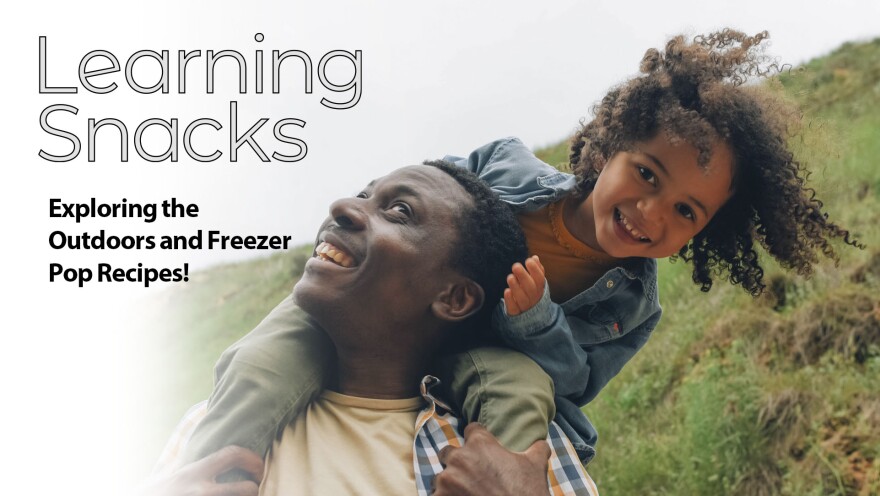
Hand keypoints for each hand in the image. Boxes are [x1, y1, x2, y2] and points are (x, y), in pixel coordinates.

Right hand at [137, 446, 263, 495]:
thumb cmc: (152, 493)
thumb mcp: (167, 472)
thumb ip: (185, 456)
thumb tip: (198, 421)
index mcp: (193, 472)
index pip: (232, 454)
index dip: (252, 458)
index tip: (258, 465)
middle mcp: (199, 491)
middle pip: (246, 489)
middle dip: (255, 488)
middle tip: (256, 487)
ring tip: (246, 495)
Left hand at [433, 423, 550, 495]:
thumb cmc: (525, 492)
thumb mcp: (536, 466)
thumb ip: (537, 449)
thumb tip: (541, 445)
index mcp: (480, 444)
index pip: (472, 429)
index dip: (477, 438)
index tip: (481, 449)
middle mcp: (460, 457)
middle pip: (448, 452)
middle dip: (456, 462)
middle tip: (470, 477)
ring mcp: (447, 480)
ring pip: (440, 478)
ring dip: (449, 485)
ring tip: (464, 494)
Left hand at [503, 256, 545, 315]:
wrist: (528, 312)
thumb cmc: (530, 291)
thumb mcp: (535, 281)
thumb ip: (536, 270)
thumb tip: (535, 258)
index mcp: (539, 288)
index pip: (540, 279)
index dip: (535, 270)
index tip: (528, 260)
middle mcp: (533, 297)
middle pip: (531, 288)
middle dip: (523, 276)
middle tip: (515, 266)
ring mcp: (525, 306)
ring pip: (522, 298)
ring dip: (516, 287)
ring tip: (510, 277)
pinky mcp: (515, 312)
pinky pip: (514, 308)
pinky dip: (510, 300)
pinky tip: (507, 291)